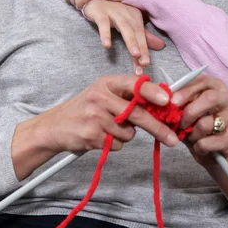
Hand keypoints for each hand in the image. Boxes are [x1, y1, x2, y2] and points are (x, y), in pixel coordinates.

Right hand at [35, 74, 179, 155]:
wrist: (54, 126)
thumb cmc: (85, 108)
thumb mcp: (103, 94)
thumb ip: (127, 96)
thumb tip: (159, 104)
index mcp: (107, 82)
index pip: (134, 85)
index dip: (152, 92)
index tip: (167, 101)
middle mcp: (101, 97)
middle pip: (137, 114)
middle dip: (158, 128)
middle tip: (173, 139)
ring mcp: (95, 117)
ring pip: (129, 133)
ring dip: (126, 135)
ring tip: (109, 128)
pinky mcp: (92, 135)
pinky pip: (118, 144)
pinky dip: (115, 144)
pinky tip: (101, 136)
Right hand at [83, 0, 164, 73]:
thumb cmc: (112, 10)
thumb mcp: (128, 23)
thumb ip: (143, 36)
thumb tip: (160, 46)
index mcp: (135, 17)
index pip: (142, 37)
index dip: (145, 52)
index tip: (145, 66)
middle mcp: (127, 14)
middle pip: (136, 33)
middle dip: (141, 48)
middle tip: (144, 64)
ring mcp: (114, 12)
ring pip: (124, 27)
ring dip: (130, 41)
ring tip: (135, 54)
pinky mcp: (100, 12)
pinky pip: (103, 23)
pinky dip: (105, 34)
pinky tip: (107, 45)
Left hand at [172, 76, 227, 163]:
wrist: (210, 149)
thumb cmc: (195, 123)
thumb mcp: (185, 108)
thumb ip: (178, 101)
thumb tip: (166, 99)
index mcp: (215, 85)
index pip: (201, 82)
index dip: (184, 92)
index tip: (171, 103)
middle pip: (210, 98)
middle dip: (189, 112)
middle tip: (179, 124)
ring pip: (206, 123)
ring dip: (192, 134)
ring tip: (191, 137)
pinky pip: (210, 142)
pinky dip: (199, 147)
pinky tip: (199, 147)